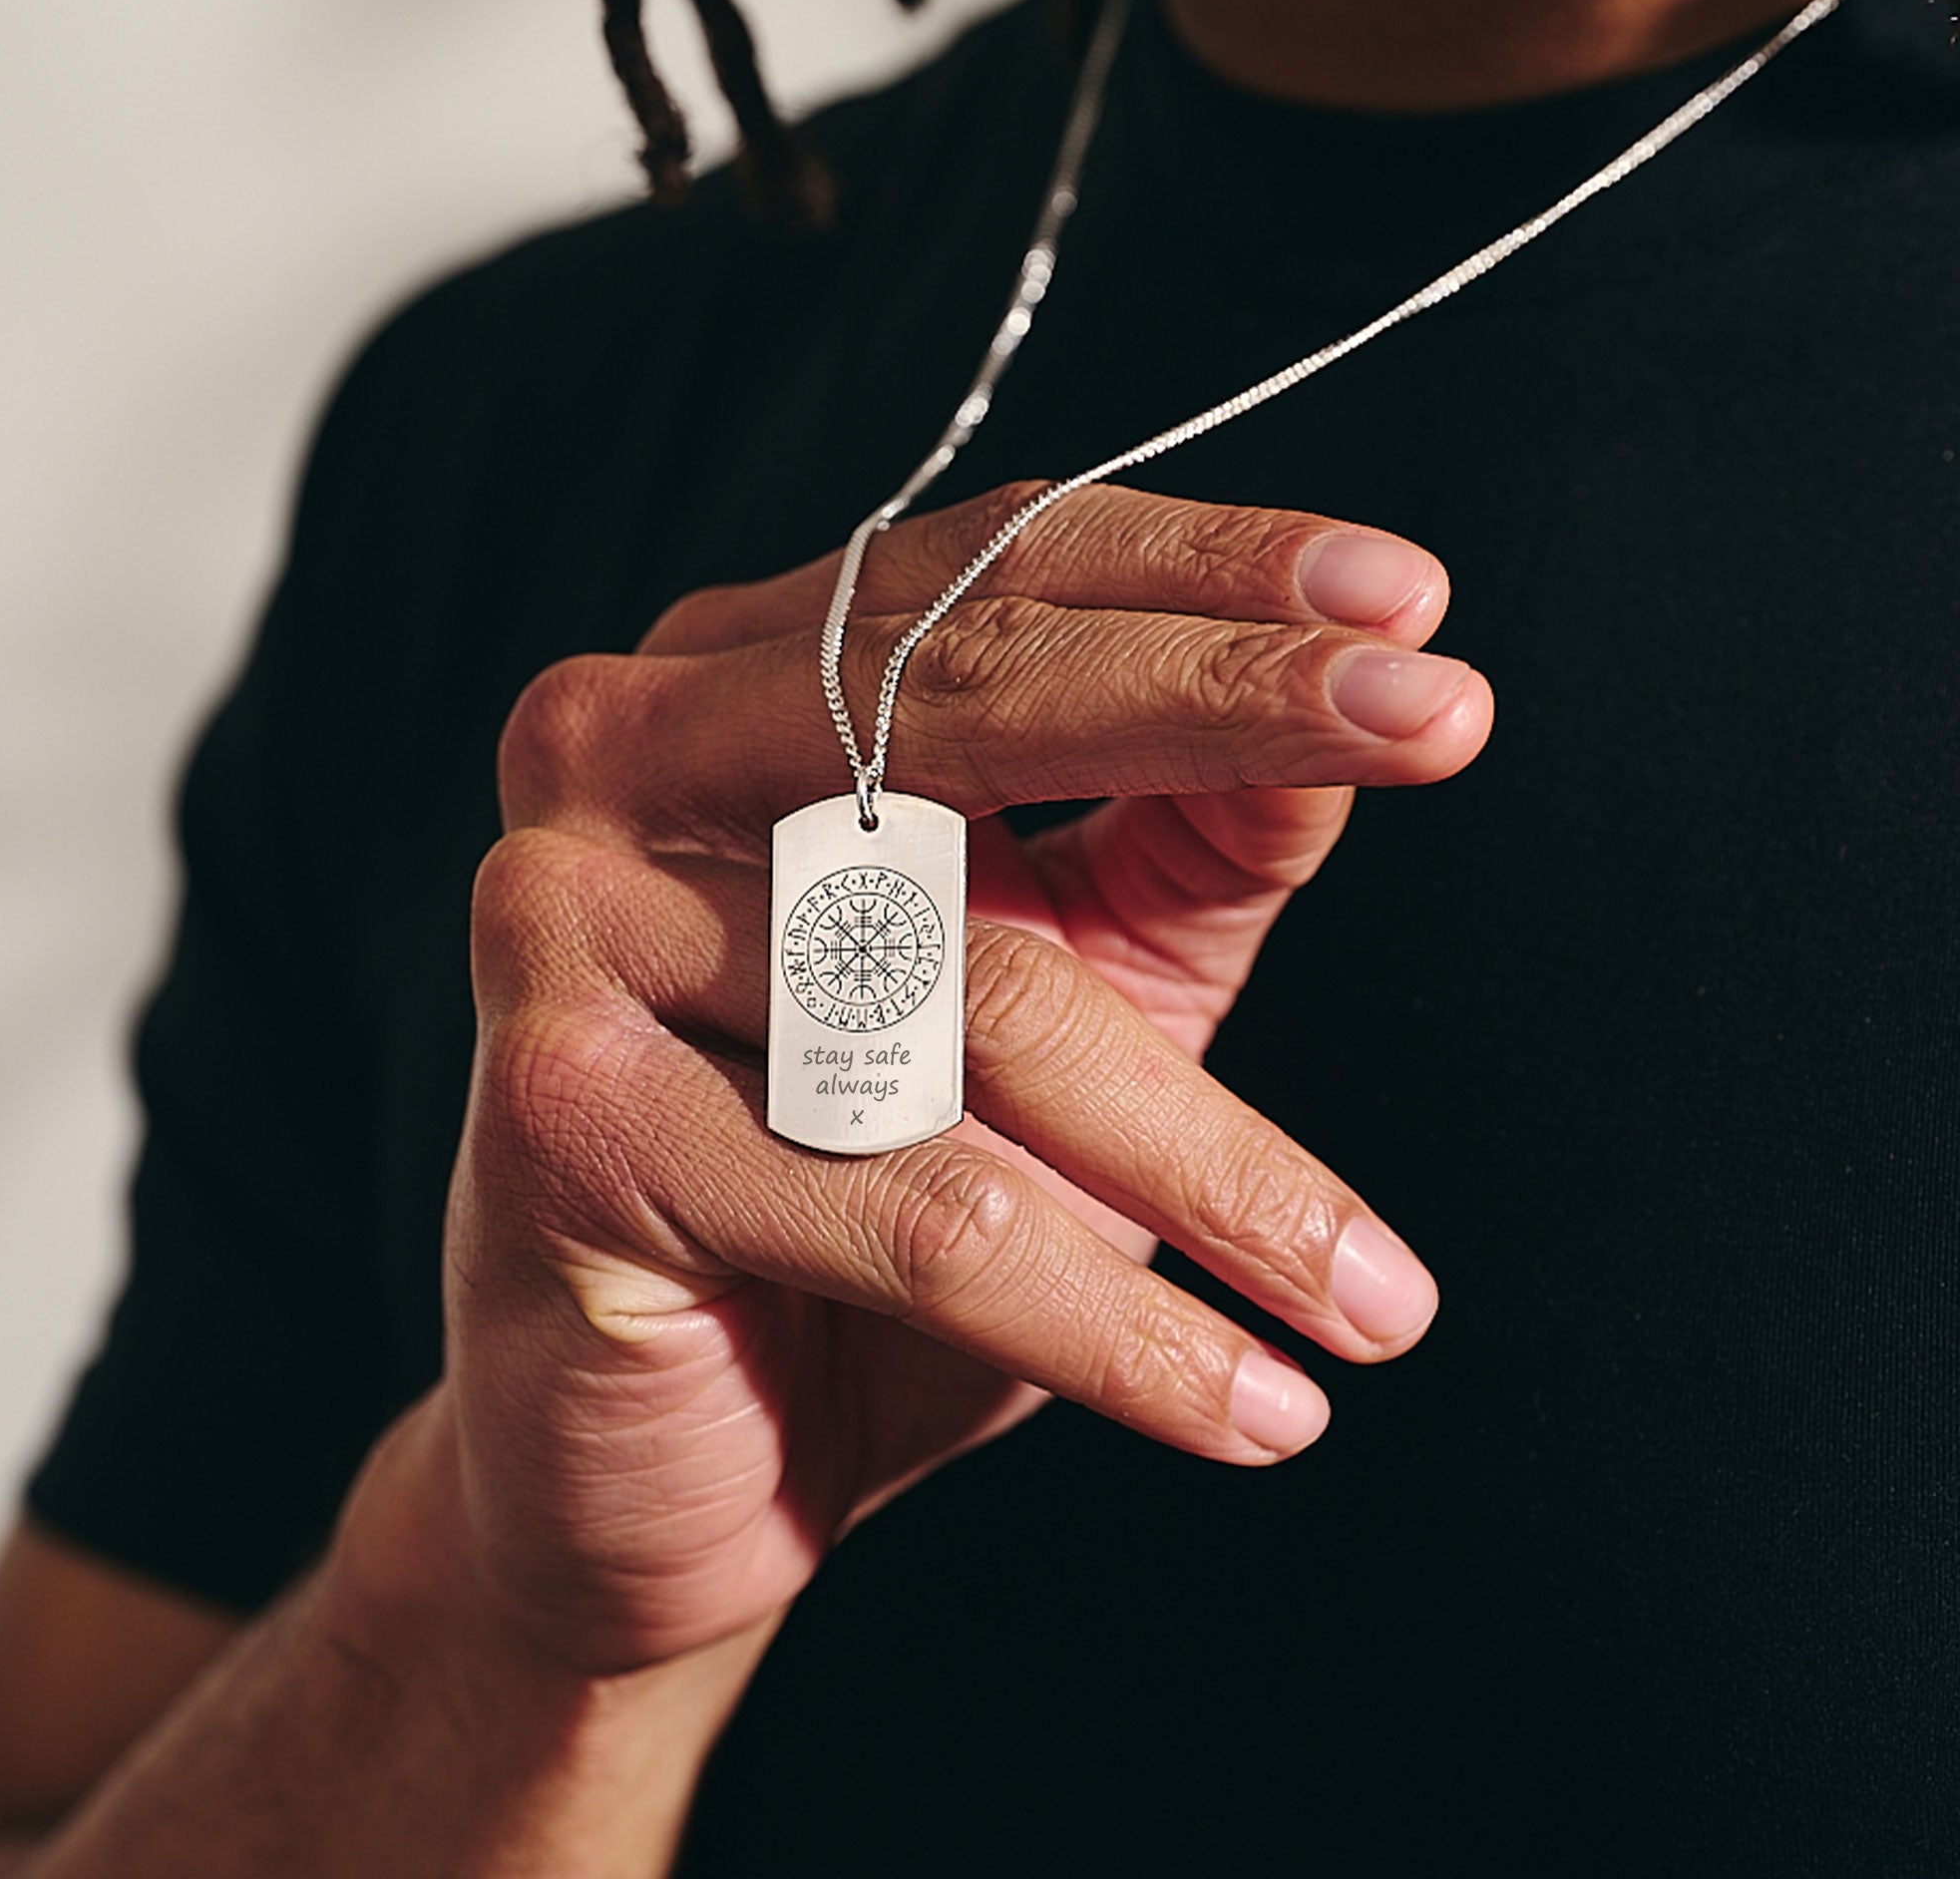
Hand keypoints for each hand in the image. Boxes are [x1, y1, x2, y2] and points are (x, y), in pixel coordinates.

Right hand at [411, 484, 1491, 1675]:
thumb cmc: (876, 1189)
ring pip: (974, 996)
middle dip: (1229, 707)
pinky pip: (907, 1205)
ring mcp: (567, 914)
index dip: (1202, 571)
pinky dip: (1104, 1320)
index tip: (1410, 606)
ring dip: (1217, 1163)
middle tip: (1448, 723)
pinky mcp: (564, 1106)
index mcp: (733, 682)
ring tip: (1376, 1296)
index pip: (983, 570)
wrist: (678, 1441)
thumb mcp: (1063, 982)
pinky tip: (1249, 1406)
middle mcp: (623, 751)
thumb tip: (1370, 704)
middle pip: (960, 699)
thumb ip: (1182, 838)